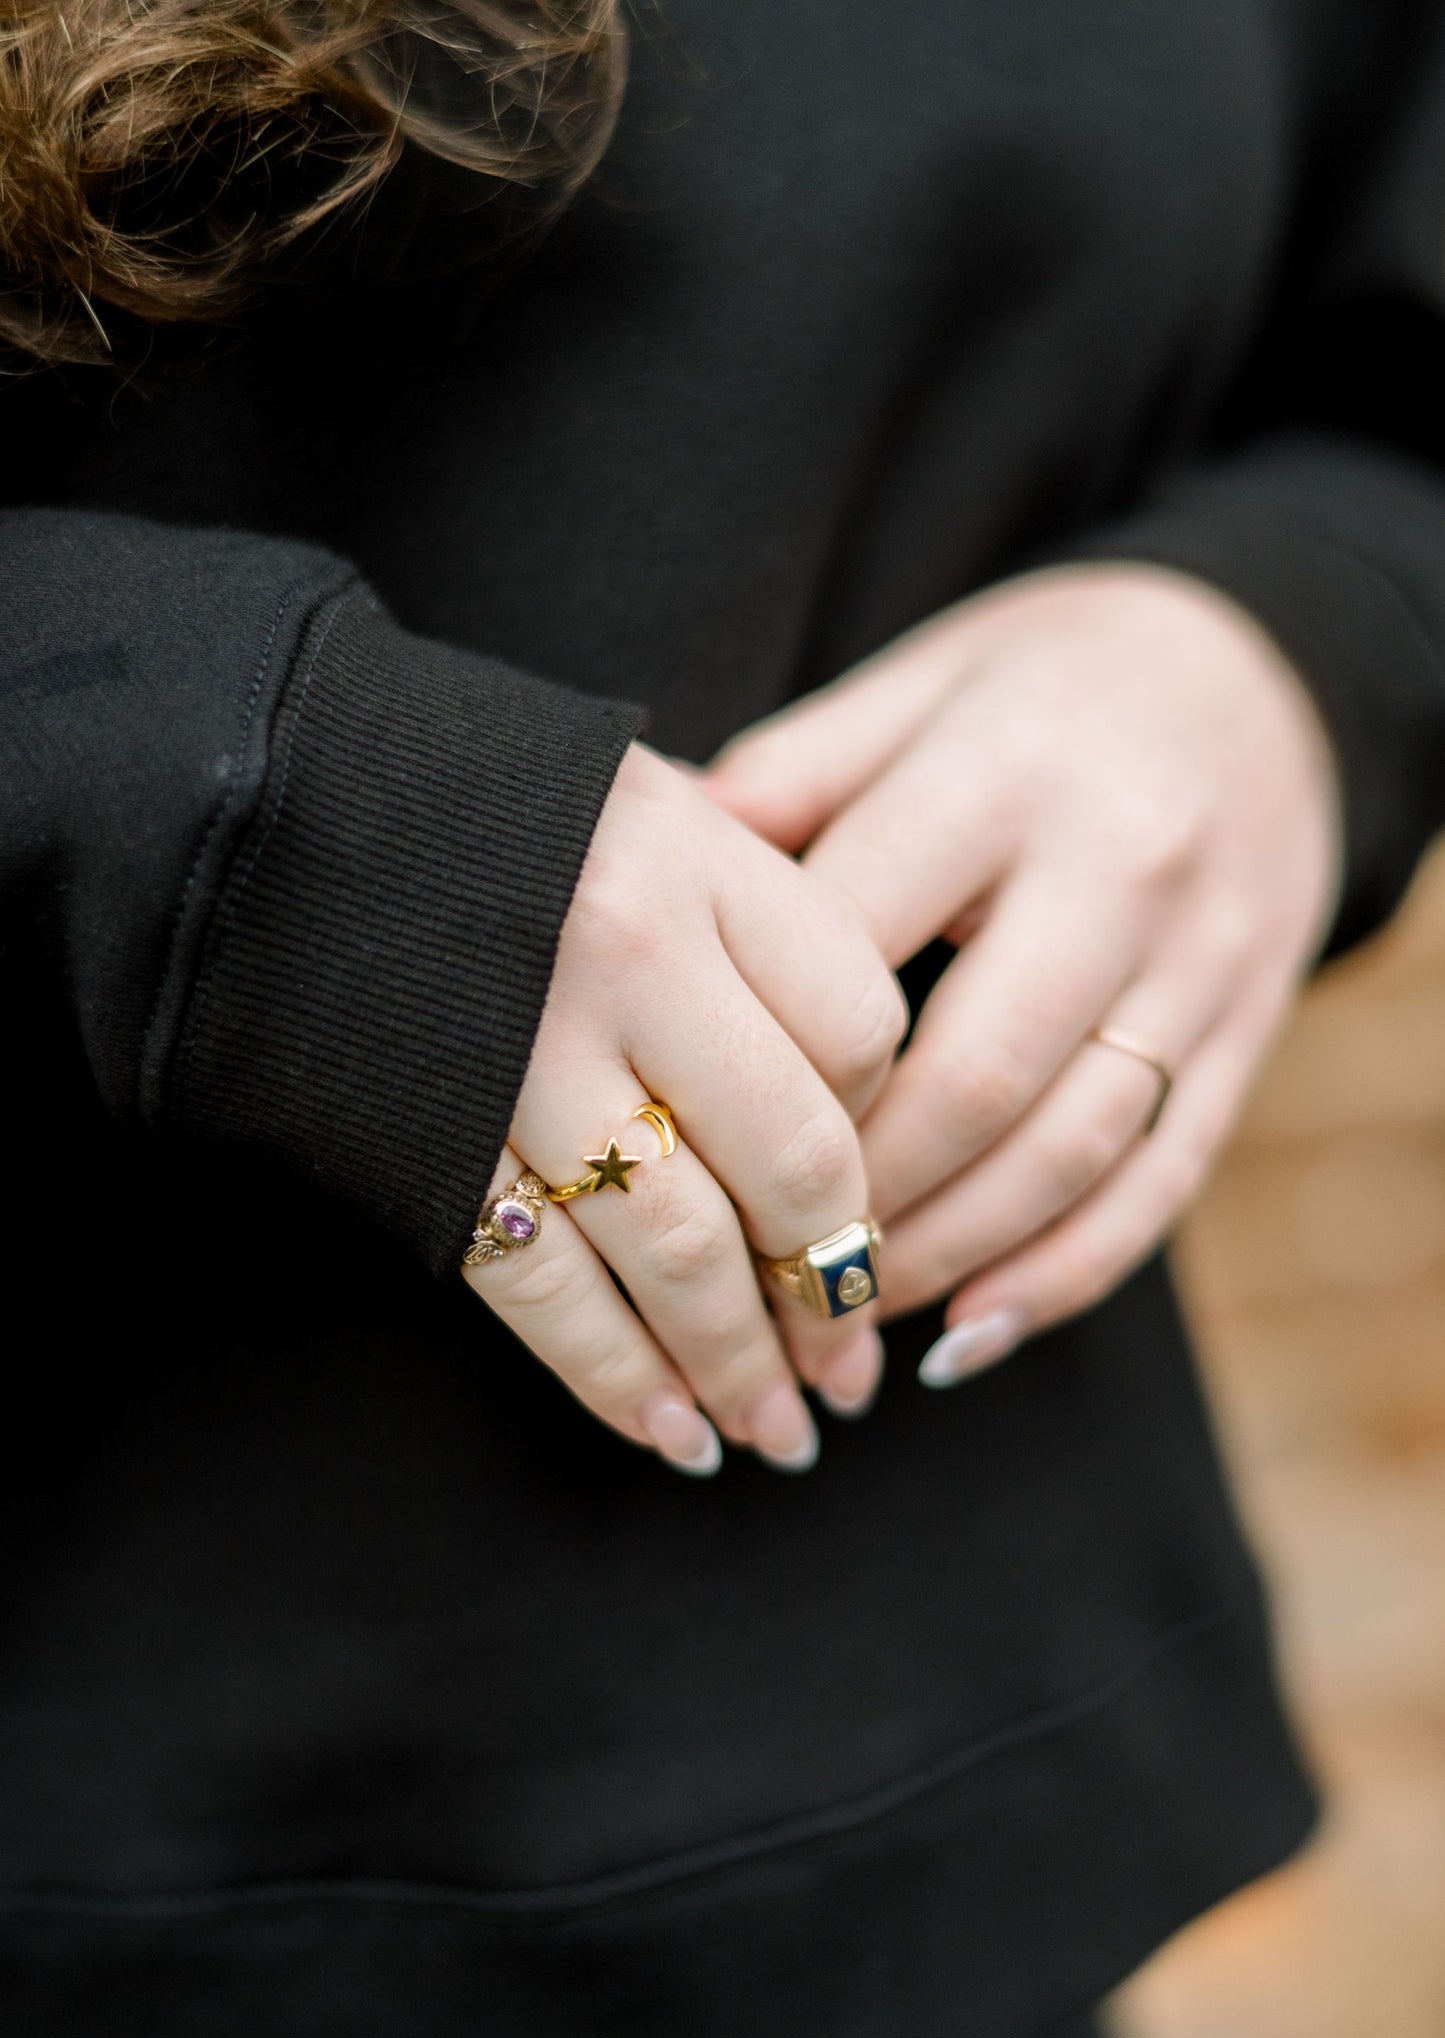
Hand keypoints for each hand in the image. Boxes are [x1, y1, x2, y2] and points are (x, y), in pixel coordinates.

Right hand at [463, 744, 906, 1471]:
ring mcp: (525, 1061)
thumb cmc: (487, 818)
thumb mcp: (647, 808)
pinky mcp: (437, 1147)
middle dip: (830, 1288)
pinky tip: (669, 1433)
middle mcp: (623, 958)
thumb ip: (755, 917)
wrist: (266, 819)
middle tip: (848, 1372)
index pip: (860, 1028)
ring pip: (680, 1253)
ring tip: (776, 1433)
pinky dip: (617, 1377)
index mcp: (693, 862)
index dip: (878, 1126)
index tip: (862, 1188)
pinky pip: (548, 1291)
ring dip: (738, 1368)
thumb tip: (858, 1084)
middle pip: (790, 1162)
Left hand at [707, 564, 1341, 1381]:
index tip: (683, 1135)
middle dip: (857, 1193)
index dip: (767, 1059)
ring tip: (839, 1314)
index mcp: (1005, 775)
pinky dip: (1066, 1273)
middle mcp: (1119, 873)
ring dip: (946, 1255)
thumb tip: (653, 861)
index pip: (859, 948)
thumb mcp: (915, 684)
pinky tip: (972, 1330)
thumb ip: (796, 774)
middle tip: (757, 1268)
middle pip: (975, 1077)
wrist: (1259, 668)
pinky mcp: (1249, 1032)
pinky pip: (1162, 1180)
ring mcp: (1200, 963)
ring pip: (1069, 1149)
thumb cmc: (1041, 684)